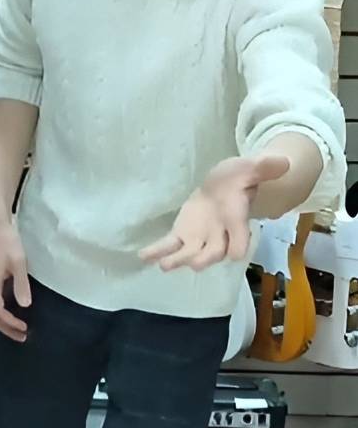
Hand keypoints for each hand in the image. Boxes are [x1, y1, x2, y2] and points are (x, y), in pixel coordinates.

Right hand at [0, 218, 30, 341]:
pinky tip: (11, 311)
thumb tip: (25, 305)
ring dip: (3, 321)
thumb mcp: (18, 262)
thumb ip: (21, 285)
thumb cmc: (6, 241)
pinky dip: (0, 311)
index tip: (25, 329)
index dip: (10, 324)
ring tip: (18, 328)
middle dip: (6, 328)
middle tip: (22, 336)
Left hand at [140, 154, 290, 271]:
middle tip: (196, 264)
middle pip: (214, 252)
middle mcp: (219, 236)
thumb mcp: (251, 168)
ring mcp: (199, 239)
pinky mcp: (182, 235)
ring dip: (178, 260)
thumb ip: (264, 167)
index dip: (239, 245)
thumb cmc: (239, 178)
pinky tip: (143, 256)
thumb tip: (283, 162)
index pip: (241, 240)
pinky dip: (156, 251)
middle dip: (206, 258)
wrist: (223, 187)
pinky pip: (169, 245)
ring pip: (190, 254)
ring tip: (165, 264)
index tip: (236, 253)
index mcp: (237, 221)